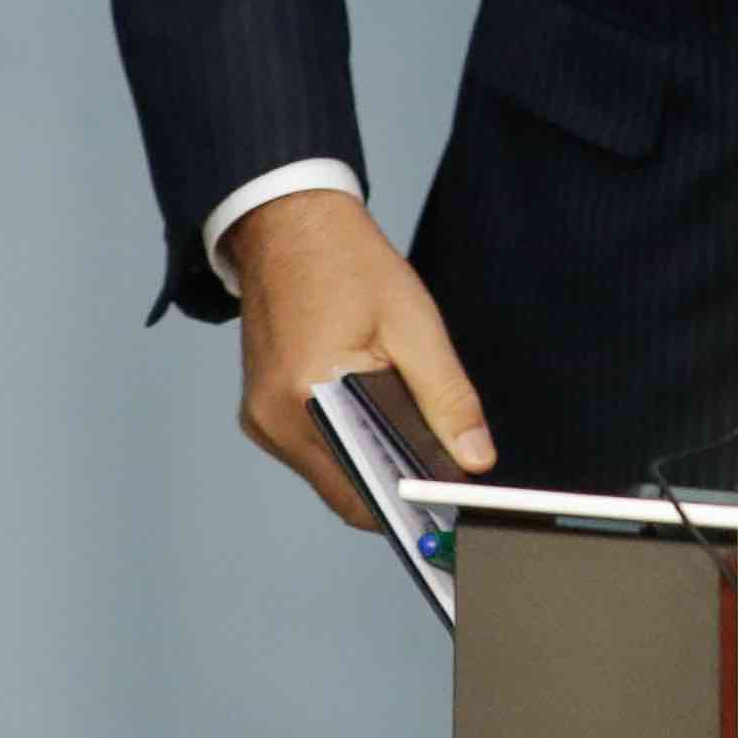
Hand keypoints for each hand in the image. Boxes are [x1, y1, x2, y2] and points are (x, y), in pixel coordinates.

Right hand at [232, 190, 493, 526]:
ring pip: (331, 468)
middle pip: (344, 486)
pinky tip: (382, 412)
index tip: (449, 511)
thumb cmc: (349, 266)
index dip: (407, 506)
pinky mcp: (265, 408)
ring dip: (374, 458)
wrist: (290, 226)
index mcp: (305, 398)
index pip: (359, 491)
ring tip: (418, 433)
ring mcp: (262, 418)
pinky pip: (316, 445)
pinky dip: (352, 438)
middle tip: (448, 471)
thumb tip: (475, 458)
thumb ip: (448, 398)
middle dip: (395, 482)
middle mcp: (272, 419)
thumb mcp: (416, 326)